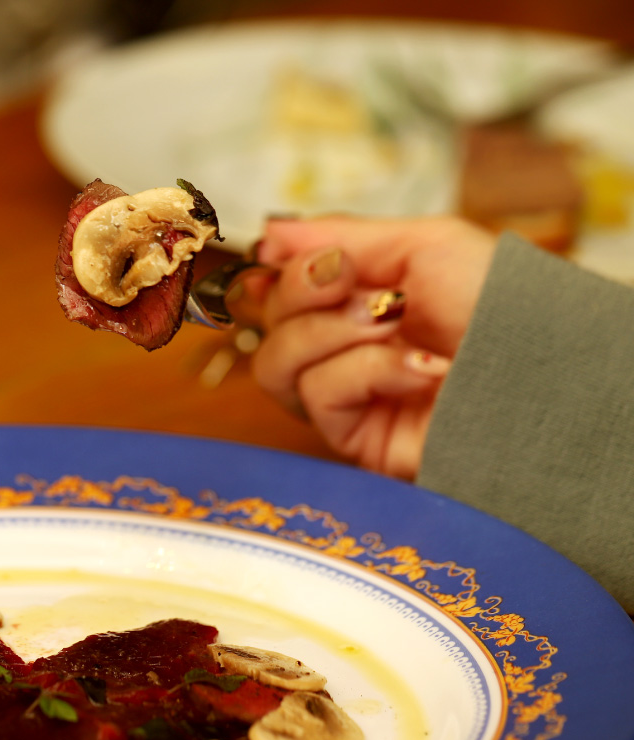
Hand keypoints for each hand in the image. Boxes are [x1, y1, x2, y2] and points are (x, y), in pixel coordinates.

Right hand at [248, 216, 495, 478]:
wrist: (543, 373)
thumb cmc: (504, 307)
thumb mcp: (424, 244)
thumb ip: (342, 235)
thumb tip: (271, 230)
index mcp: (359, 299)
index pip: (280, 287)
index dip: (281, 269)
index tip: (296, 255)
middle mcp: (344, 347)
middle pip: (267, 322)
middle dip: (304, 292)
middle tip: (355, 283)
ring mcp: (346, 395)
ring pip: (276, 361)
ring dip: (331, 331)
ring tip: (393, 324)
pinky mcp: (353, 438)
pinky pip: (318, 395)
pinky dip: (368, 371)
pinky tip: (419, 371)